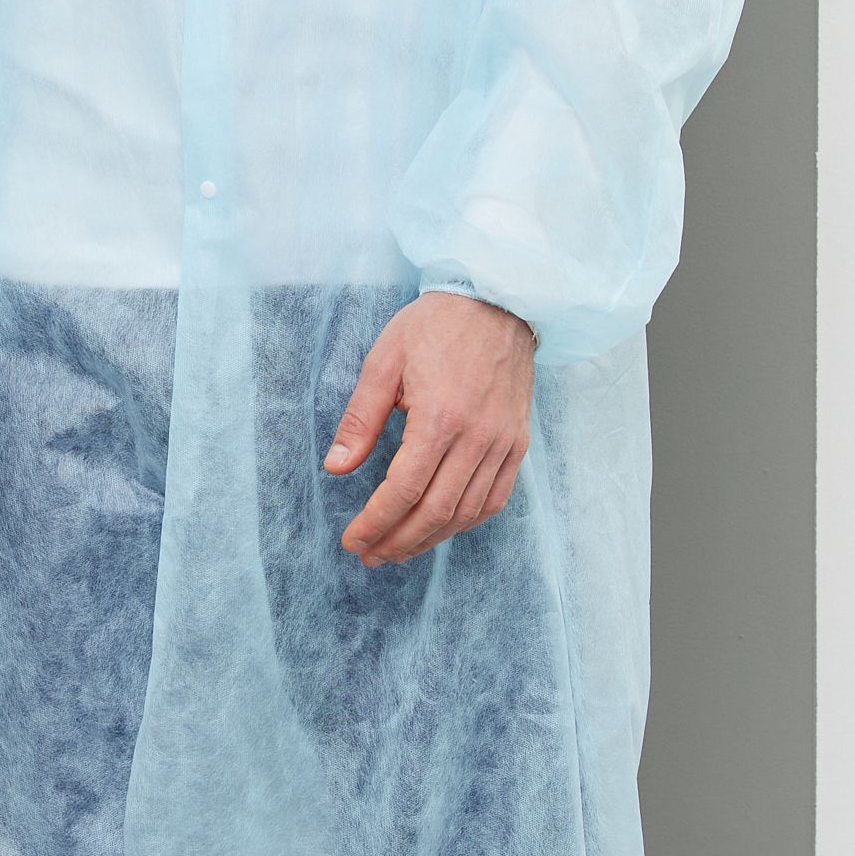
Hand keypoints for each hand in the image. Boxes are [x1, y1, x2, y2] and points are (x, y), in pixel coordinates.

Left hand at [324, 293, 534, 567]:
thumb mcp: (384, 361)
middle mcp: (477, 437)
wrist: (498, 300)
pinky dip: (465, 522)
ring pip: (466, 513)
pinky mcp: (518, 443)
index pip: (404, 490)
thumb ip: (360, 418)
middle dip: (397, 541)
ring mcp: (503, 443)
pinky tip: (440, 527)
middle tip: (369, 554)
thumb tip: (336, 467)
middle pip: (435, 512)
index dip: (375, 523)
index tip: (352, 540)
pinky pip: (494, 499)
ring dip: (429, 539)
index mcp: (440, 417)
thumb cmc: (436, 325)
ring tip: (397, 548)